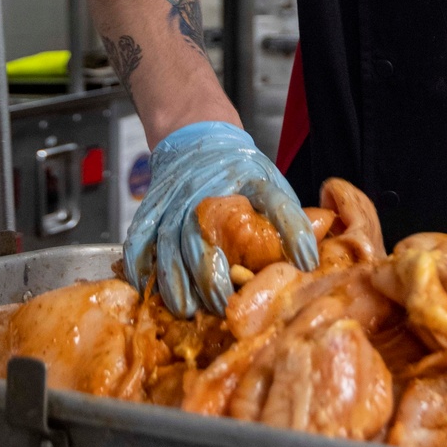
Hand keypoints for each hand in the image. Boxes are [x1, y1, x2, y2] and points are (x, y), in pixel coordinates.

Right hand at [123, 121, 318, 315]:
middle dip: (212, 275)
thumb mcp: (269, 182)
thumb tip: (308, 263)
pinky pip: (139, 238)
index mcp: (251, 178)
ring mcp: (176, 198)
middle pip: (206, 233)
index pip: (276, 201)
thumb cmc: (239, 171)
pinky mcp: (152, 207)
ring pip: (168, 243)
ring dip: (176, 280)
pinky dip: (139, 265)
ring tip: (186, 309)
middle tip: (222, 305)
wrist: (197, 136)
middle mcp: (209, 188)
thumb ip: (286, 217)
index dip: (293, 231)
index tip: (305, 262)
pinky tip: (147, 290)